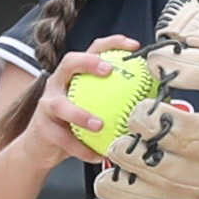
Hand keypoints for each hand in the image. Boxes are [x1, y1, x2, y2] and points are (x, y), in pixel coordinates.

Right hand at [20, 35, 139, 168]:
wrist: (43, 146)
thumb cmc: (76, 124)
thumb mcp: (97, 108)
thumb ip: (119, 102)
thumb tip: (155, 103)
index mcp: (75, 75)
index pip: (92, 50)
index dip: (111, 44)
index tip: (133, 46)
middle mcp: (58, 84)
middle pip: (68, 63)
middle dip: (88, 62)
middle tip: (108, 70)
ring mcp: (47, 104)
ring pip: (60, 105)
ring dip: (80, 114)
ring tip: (100, 125)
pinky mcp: (42, 127)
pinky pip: (64, 139)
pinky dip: (82, 149)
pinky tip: (98, 155)